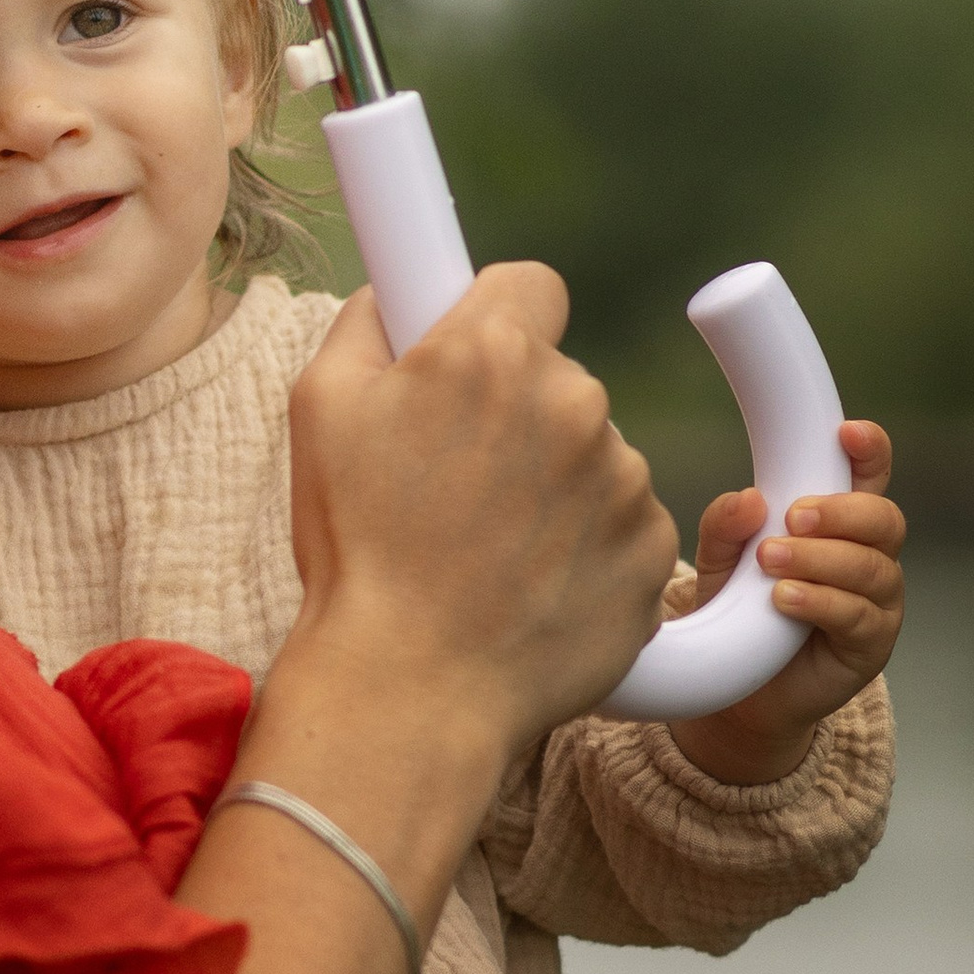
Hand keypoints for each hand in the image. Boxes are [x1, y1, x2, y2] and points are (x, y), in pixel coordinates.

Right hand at [288, 272, 679, 770]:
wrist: (412, 686)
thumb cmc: (357, 548)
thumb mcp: (320, 409)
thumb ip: (364, 323)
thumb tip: (393, 291)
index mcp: (491, 354)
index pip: (530, 286)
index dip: (496, 320)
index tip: (473, 361)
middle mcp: (574, 402)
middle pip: (557, 380)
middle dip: (515, 416)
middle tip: (455, 483)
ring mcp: (623, 479)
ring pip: (592, 456)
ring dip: (552, 487)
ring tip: (486, 550)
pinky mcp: (652, 551)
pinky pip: (621, 526)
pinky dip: (583, 548)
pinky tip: (526, 586)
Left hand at [665, 419, 906, 786]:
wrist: (738, 691)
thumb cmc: (738, 610)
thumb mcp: (719, 562)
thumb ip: (727, 528)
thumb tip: (748, 500)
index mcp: (840, 522)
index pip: (868, 476)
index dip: (870, 450)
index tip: (846, 432)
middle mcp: (869, 556)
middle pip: (883, 518)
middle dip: (840, 512)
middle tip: (792, 516)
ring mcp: (876, 601)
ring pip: (872, 567)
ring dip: (821, 558)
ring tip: (771, 561)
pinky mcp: (870, 644)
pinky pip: (858, 616)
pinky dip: (821, 602)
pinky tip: (784, 599)